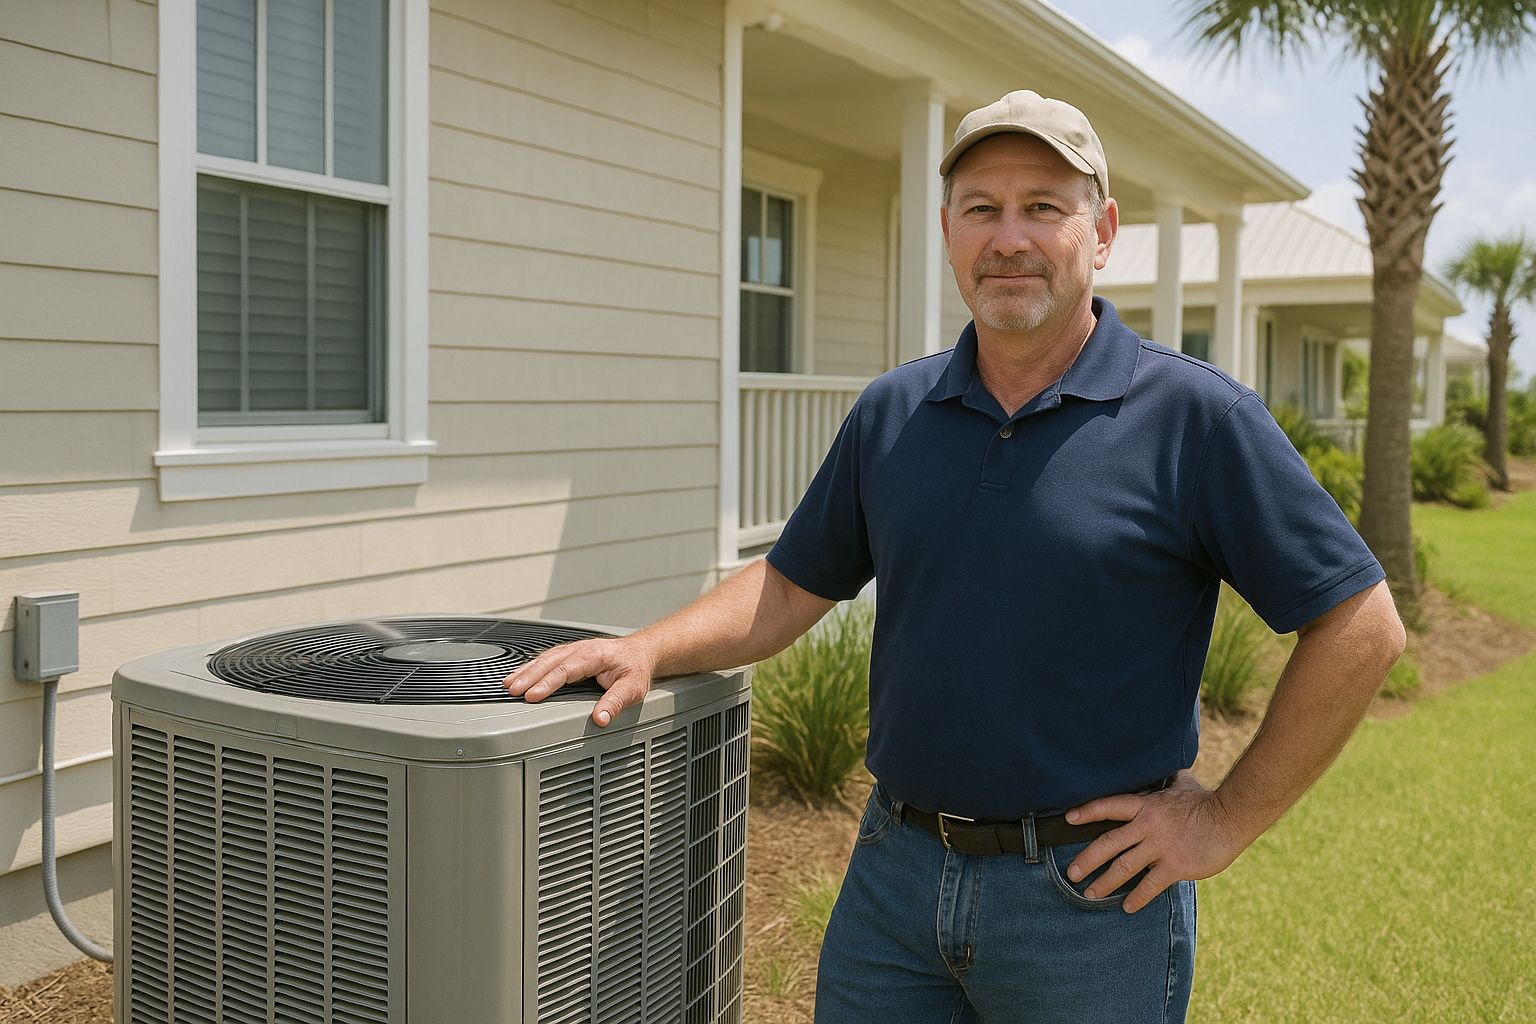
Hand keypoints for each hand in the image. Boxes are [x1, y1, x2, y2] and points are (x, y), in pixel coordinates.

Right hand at [503, 637, 657, 726]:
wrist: (641, 652)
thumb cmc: (635, 669)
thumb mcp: (632, 688)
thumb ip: (615, 703)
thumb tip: (600, 719)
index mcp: (595, 655)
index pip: (566, 669)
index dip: (547, 682)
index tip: (532, 695)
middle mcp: (581, 650)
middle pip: (550, 662)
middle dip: (529, 676)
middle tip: (512, 690)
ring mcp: (574, 651)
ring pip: (545, 658)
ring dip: (526, 671)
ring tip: (508, 684)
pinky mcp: (570, 655)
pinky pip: (547, 659)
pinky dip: (531, 667)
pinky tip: (520, 675)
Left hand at [1063, 770, 1250, 912]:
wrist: (1231, 818)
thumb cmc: (1206, 801)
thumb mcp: (1183, 785)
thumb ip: (1170, 780)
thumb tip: (1170, 768)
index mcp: (1146, 806)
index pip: (1110, 806)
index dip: (1088, 811)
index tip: (1069, 819)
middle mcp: (1148, 826)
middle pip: (1109, 842)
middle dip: (1087, 859)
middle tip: (1071, 873)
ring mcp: (1160, 847)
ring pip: (1124, 867)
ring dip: (1105, 882)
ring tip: (1090, 894)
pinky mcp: (1175, 866)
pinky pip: (1150, 885)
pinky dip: (1136, 897)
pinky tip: (1127, 907)